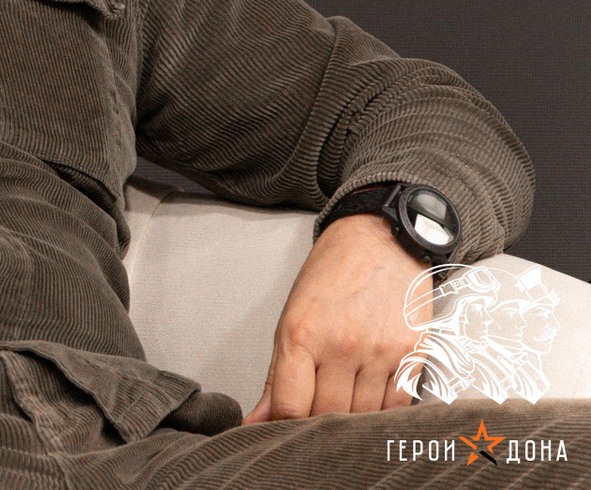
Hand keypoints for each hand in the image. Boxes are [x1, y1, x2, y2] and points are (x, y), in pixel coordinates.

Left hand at [243, 212, 429, 422]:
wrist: (380, 239)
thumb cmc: (331, 275)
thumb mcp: (291, 317)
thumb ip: (277, 374)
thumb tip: (258, 419)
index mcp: (302, 334)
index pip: (290, 405)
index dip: (282, 427)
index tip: (280, 431)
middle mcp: (342, 345)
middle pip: (327, 416)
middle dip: (315, 425)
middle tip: (312, 419)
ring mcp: (381, 352)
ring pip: (363, 417)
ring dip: (350, 423)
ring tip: (341, 406)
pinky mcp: (413, 355)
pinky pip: (397, 407)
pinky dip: (382, 414)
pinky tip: (371, 403)